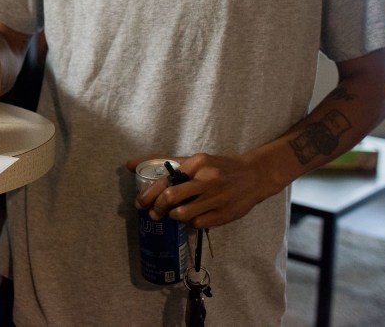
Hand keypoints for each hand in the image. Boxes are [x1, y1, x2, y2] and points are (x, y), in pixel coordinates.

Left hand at [125, 152, 278, 228]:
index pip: (166, 179)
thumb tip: (130, 165)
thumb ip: (164, 162)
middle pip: (172, 197)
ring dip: (173, 216)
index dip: (149, 194)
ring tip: (173, 214)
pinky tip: (192, 218)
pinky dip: (190, 223)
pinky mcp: (225, 214)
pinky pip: (198, 224)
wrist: (254, 176)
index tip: (140, 203)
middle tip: (154, 213)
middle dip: (158, 208)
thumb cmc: (218, 168)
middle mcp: (207, 179)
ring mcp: (217, 197)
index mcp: (197, 163)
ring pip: (183, 213)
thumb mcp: (195, 161)